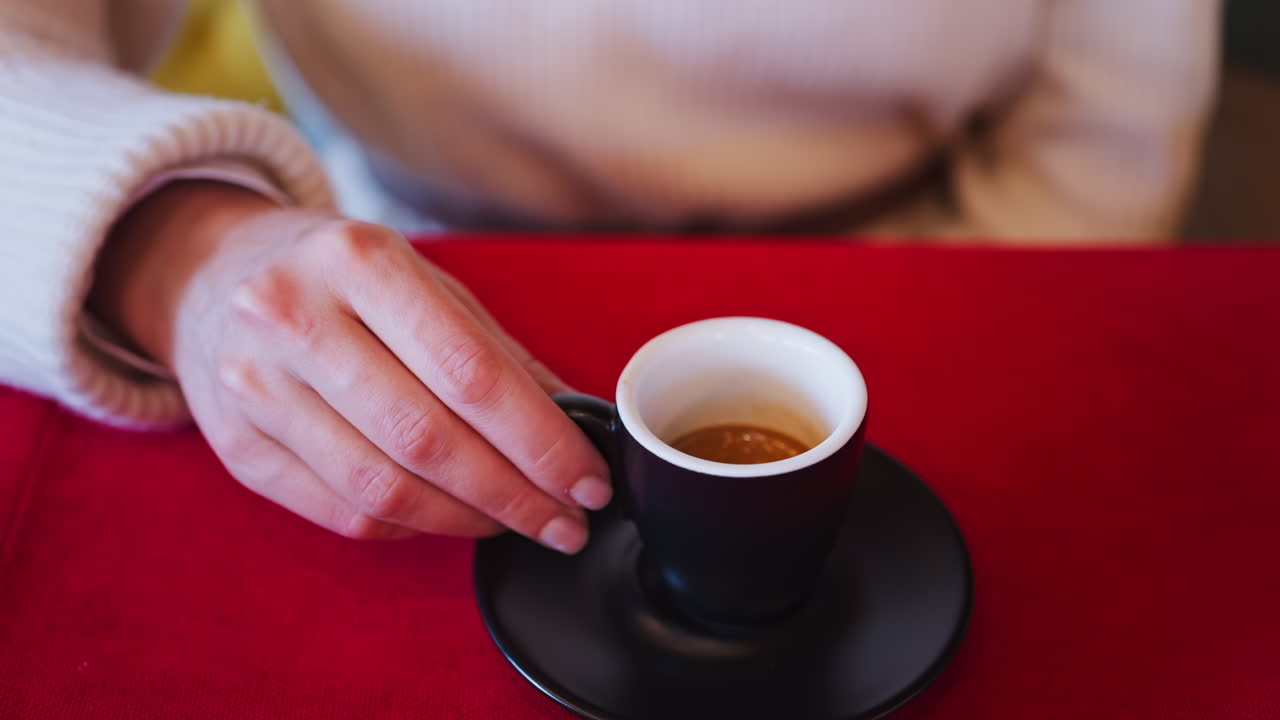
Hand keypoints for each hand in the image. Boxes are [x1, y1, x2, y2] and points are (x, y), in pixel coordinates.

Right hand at [89, 182, 609, 551]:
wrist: (215, 275)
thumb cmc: (343, 280)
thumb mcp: (426, 285)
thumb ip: (500, 356)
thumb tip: (578, 425)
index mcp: (359, 261)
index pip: (470, 373)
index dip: (540, 441)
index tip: (586, 481)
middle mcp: (294, 316)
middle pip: (428, 439)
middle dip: (515, 495)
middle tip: (566, 522)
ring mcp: (255, 385)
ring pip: (383, 487)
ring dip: (467, 520)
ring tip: (517, 522)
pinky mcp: (236, 446)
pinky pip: (343, 510)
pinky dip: (411, 526)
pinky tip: (450, 516)